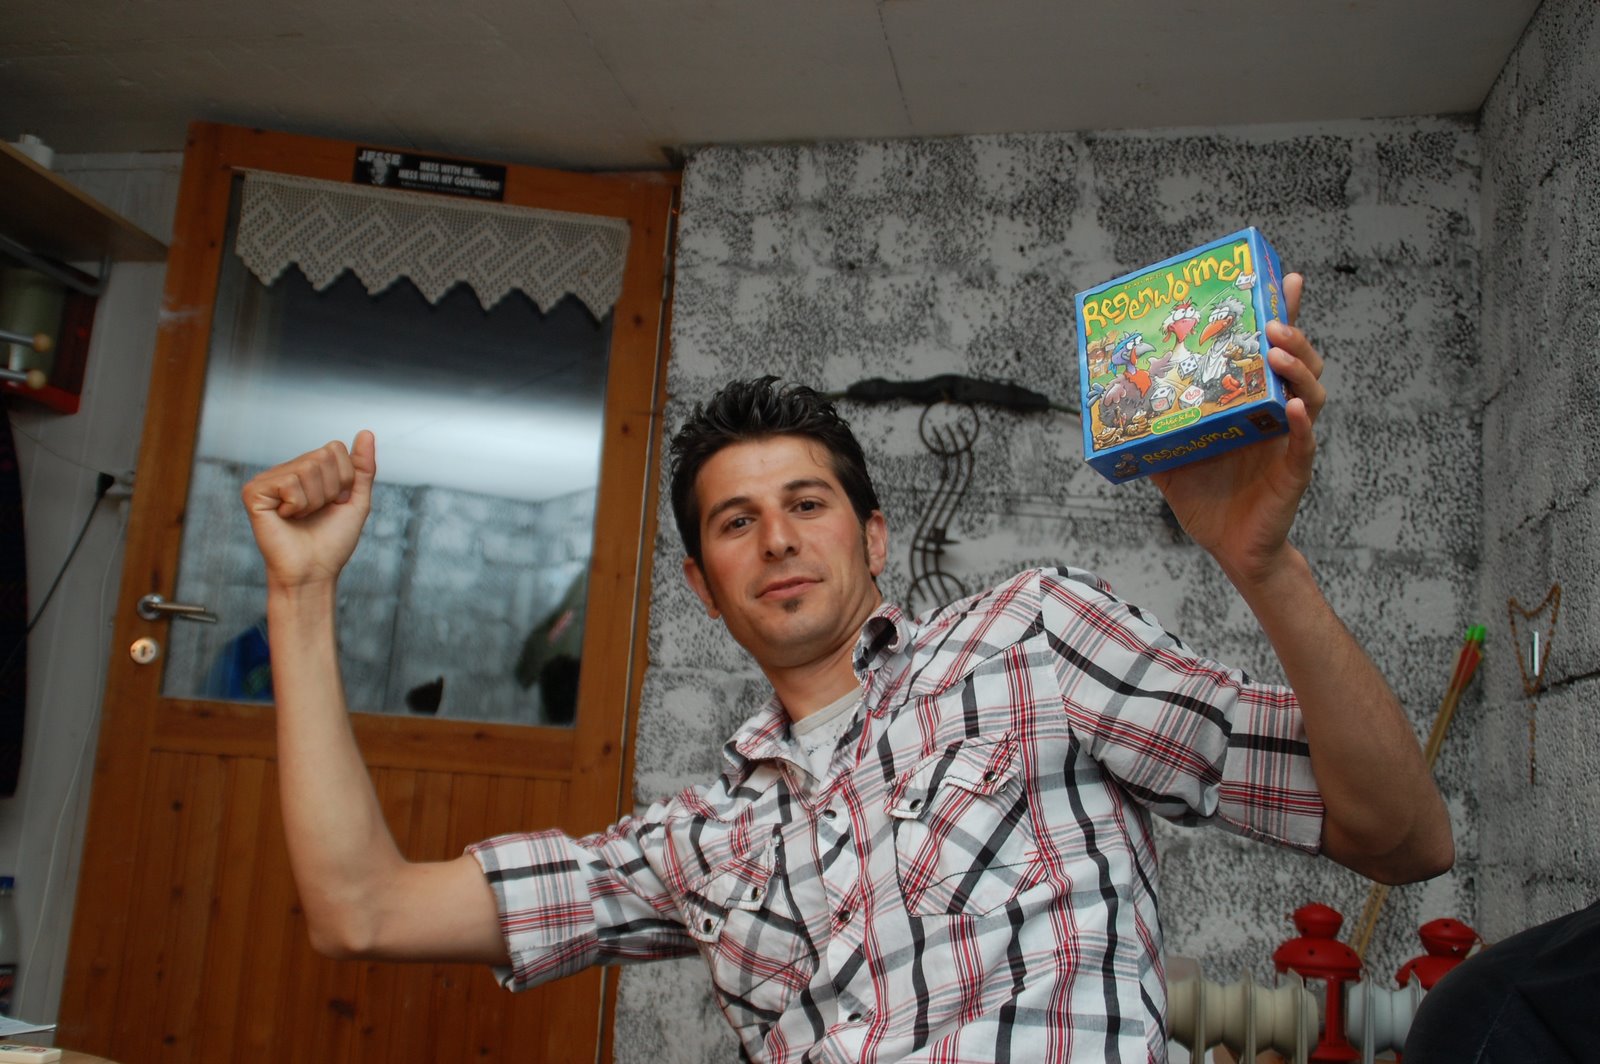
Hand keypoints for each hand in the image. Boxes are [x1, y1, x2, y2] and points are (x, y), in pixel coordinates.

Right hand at [241, 431, 376, 590]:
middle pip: (323, 455)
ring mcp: (268, 480)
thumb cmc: (332, 541)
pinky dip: (297, 505)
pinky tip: (286, 517)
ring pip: (308, 469)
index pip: (335, 448)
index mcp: (308, 469)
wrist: (314, 571)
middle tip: (318, 512)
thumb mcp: (356, 500)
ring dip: (314, 500)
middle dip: (332, 489)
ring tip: (302, 516)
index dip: (345, 479)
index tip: (335, 503)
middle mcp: (287, 470)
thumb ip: (362, 467)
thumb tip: (366, 433)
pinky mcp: (254, 492)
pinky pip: (289, 483)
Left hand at [1149, 274, 1325, 584]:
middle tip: (1273, 319)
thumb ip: (1150, 428)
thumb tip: (1109, 405)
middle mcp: (1276, 415)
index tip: (1286, 280)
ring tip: (1276, 352)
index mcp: (1251, 404)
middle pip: (1301, 363)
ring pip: (1311, 395)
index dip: (1284, 316)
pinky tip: (1294, 408)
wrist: (1230, 548)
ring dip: (1297, 369)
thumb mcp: (1169, 456)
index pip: (1273, 352)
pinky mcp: (1293, 472)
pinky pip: (1303, 444)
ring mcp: (1288, 442)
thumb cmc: (1207, 499)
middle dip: (1292, 335)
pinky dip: (1302, 425)